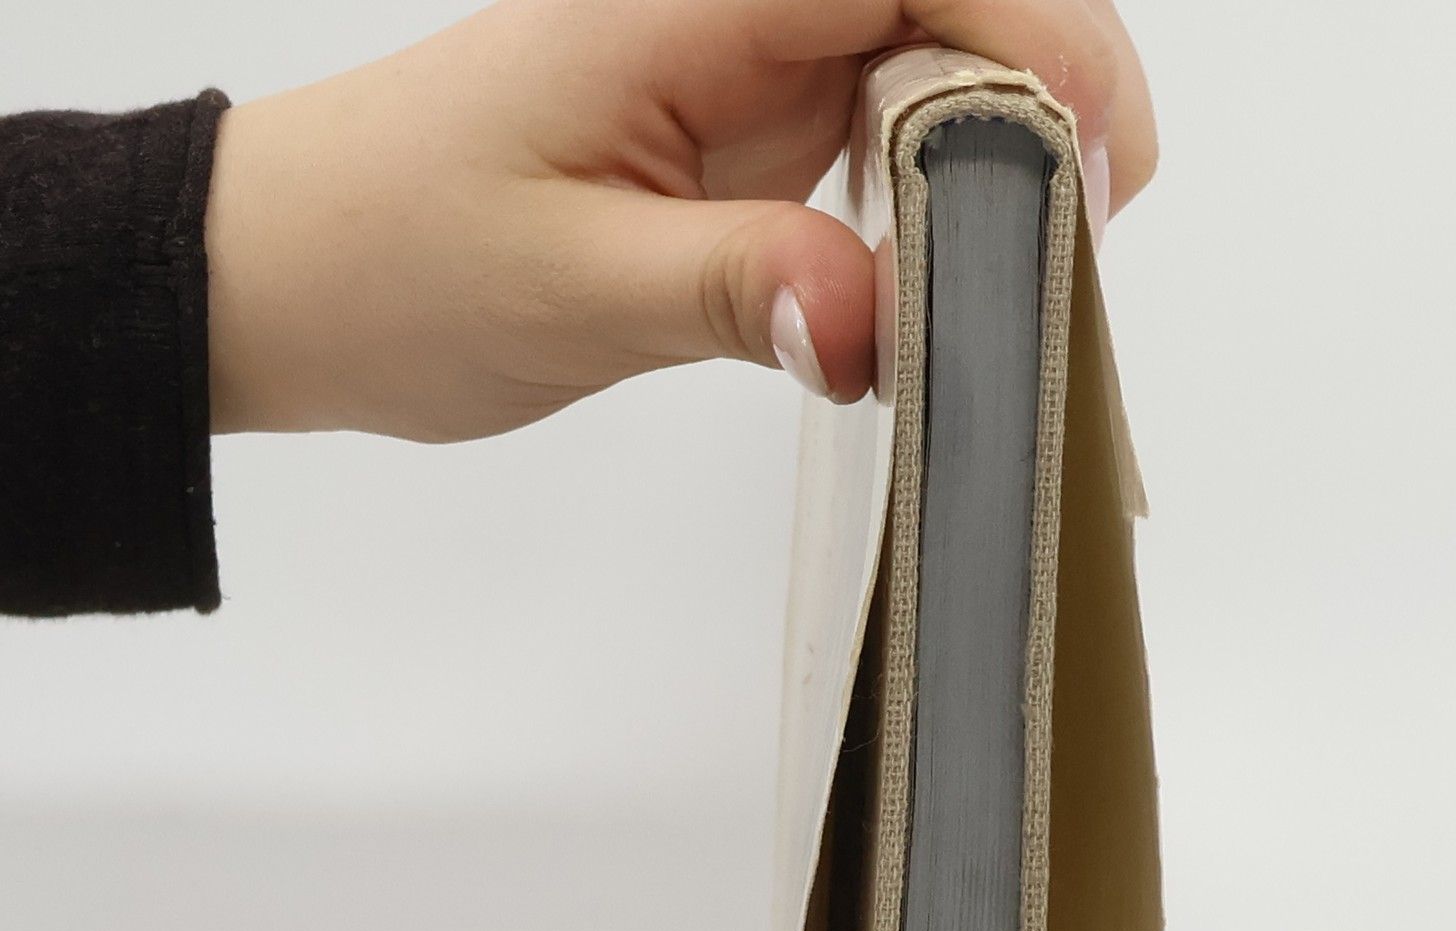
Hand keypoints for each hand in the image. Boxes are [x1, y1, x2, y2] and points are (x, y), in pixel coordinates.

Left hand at [205, 0, 1155, 440]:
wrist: (310, 274)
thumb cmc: (398, 253)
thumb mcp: (565, 285)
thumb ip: (730, 289)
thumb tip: (870, 321)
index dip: (1031, 40)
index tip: (1091, 161)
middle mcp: (734, 12)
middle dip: (1054, 91)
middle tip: (1091, 233)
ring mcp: (755, 70)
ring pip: (944, 63)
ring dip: (1016, 149)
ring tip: (1053, 263)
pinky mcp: (758, 136)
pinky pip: (898, 136)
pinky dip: (957, 198)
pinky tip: (972, 271)